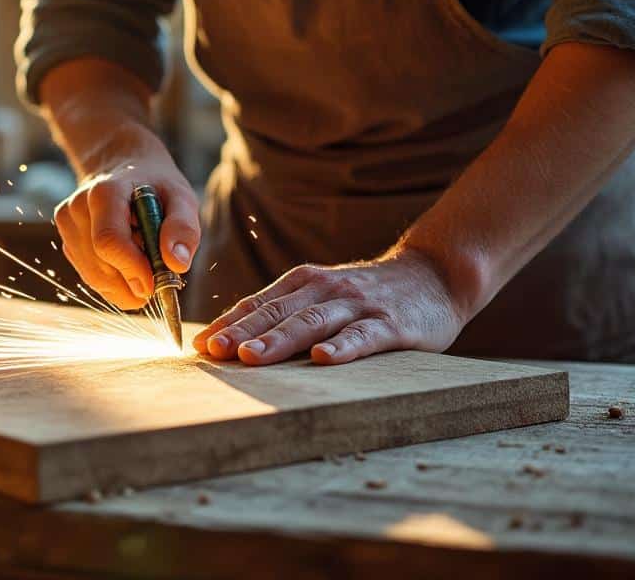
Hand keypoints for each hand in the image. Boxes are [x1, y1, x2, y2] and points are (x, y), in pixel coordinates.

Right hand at [53, 126, 200, 310]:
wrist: (124, 168)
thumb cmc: (156, 186)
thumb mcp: (181, 197)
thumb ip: (183, 227)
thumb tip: (177, 264)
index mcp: (104, 192)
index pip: (109, 241)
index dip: (132, 270)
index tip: (154, 286)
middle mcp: (78, 208)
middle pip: (100, 265)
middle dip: (131, 284)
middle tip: (158, 280)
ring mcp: (68, 226)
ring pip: (94, 277)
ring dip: (124, 286)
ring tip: (145, 265)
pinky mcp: (67, 241)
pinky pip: (90, 277)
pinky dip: (114, 283)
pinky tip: (129, 265)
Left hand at [192, 248, 466, 365]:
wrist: (434, 275)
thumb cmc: (367, 294)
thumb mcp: (323, 294)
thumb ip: (287, 311)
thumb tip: (234, 339)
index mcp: (304, 282)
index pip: (259, 303)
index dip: (228, 323)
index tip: (200, 345)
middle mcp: (326, 289)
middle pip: (277, 312)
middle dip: (243, 332)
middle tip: (214, 351)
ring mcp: (357, 305)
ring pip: (312, 322)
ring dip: (278, 339)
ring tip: (251, 357)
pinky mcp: (390, 323)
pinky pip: (363, 336)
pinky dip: (343, 347)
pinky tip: (324, 359)